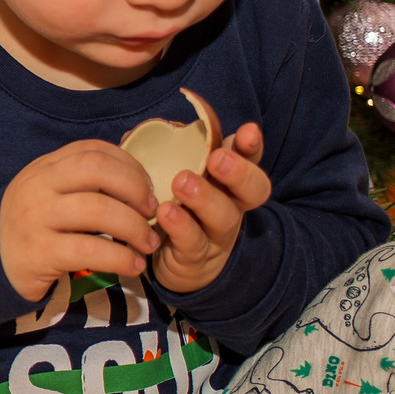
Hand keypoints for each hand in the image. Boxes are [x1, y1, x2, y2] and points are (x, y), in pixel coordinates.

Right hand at [0, 140, 159, 304]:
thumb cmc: (31, 226)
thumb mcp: (47, 192)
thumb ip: (80, 181)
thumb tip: (136, 179)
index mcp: (44, 167)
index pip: (93, 150)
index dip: (129, 165)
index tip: (146, 188)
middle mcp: (38, 186)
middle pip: (97, 169)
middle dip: (135, 189)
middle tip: (151, 212)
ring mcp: (37, 218)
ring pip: (98, 210)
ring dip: (135, 227)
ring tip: (148, 244)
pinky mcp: (40, 252)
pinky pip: (90, 250)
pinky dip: (121, 258)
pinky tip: (133, 265)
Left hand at [150, 123, 269, 293]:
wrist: (172, 262)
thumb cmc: (174, 207)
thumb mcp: (170, 177)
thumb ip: (162, 154)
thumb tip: (141, 132)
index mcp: (227, 179)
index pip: (249, 159)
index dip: (251, 146)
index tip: (247, 131)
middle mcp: (231, 205)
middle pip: (253, 190)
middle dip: (238, 172)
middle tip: (217, 159)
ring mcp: (217, 234)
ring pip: (224, 217)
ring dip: (205, 198)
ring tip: (182, 183)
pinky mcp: (196, 258)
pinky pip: (193, 243)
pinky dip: (180, 227)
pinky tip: (164, 213)